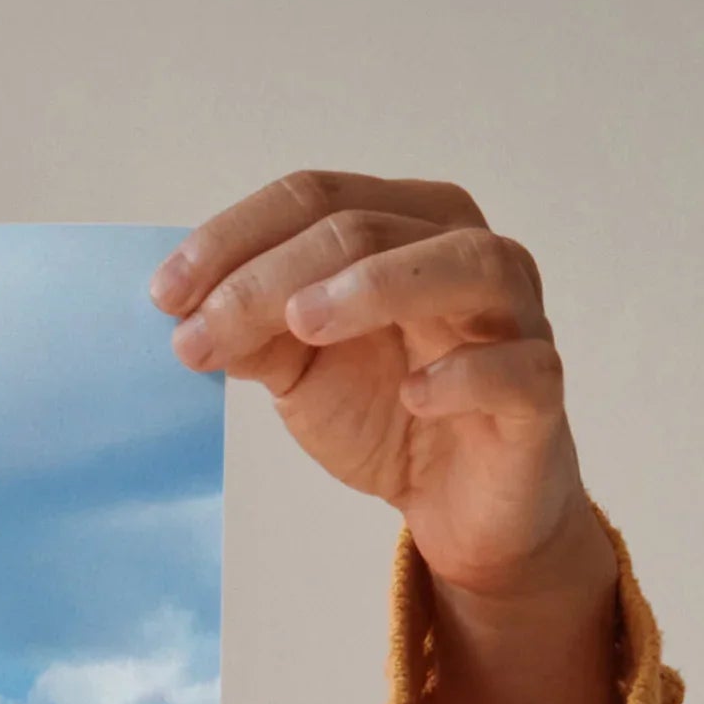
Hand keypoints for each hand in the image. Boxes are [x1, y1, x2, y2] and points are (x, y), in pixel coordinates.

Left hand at [158, 171, 639, 703]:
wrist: (458, 504)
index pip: (316, 198)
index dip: (234, 238)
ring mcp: (514, 317)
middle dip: (271, 276)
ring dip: (376, 286)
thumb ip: (254, 332)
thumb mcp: (301, 369)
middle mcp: (466, 251)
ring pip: (462, 265)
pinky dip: (466, 373)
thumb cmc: (388, 410)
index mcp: (405, 226)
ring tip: (302, 323)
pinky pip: (518, 367)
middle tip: (201, 331)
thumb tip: (187, 312)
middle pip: (368, 228)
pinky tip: (414, 393)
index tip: (164, 296)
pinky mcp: (539, 392)